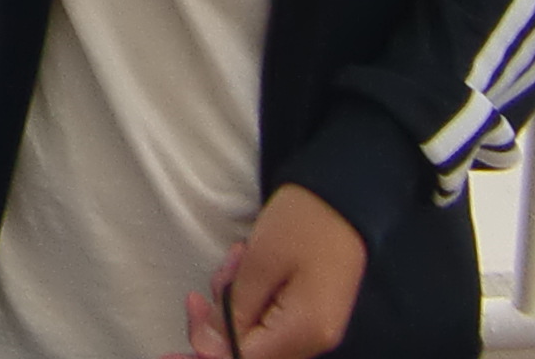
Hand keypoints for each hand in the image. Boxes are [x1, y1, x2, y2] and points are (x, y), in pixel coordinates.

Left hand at [187, 184, 365, 358]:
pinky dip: (249, 296)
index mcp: (305, 331)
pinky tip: (244, 265)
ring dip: (233, 301)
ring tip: (236, 259)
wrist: (341, 192)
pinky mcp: (309, 313)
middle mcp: (314, 339)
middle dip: (219, 320)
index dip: (208, 343)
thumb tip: (208, 348)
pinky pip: (268, 319)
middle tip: (200, 291)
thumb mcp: (259, 262)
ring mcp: (314, 328)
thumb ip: (233, 312)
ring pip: (256, 334)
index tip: (192, 307)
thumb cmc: (303, 221)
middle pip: (250, 352)